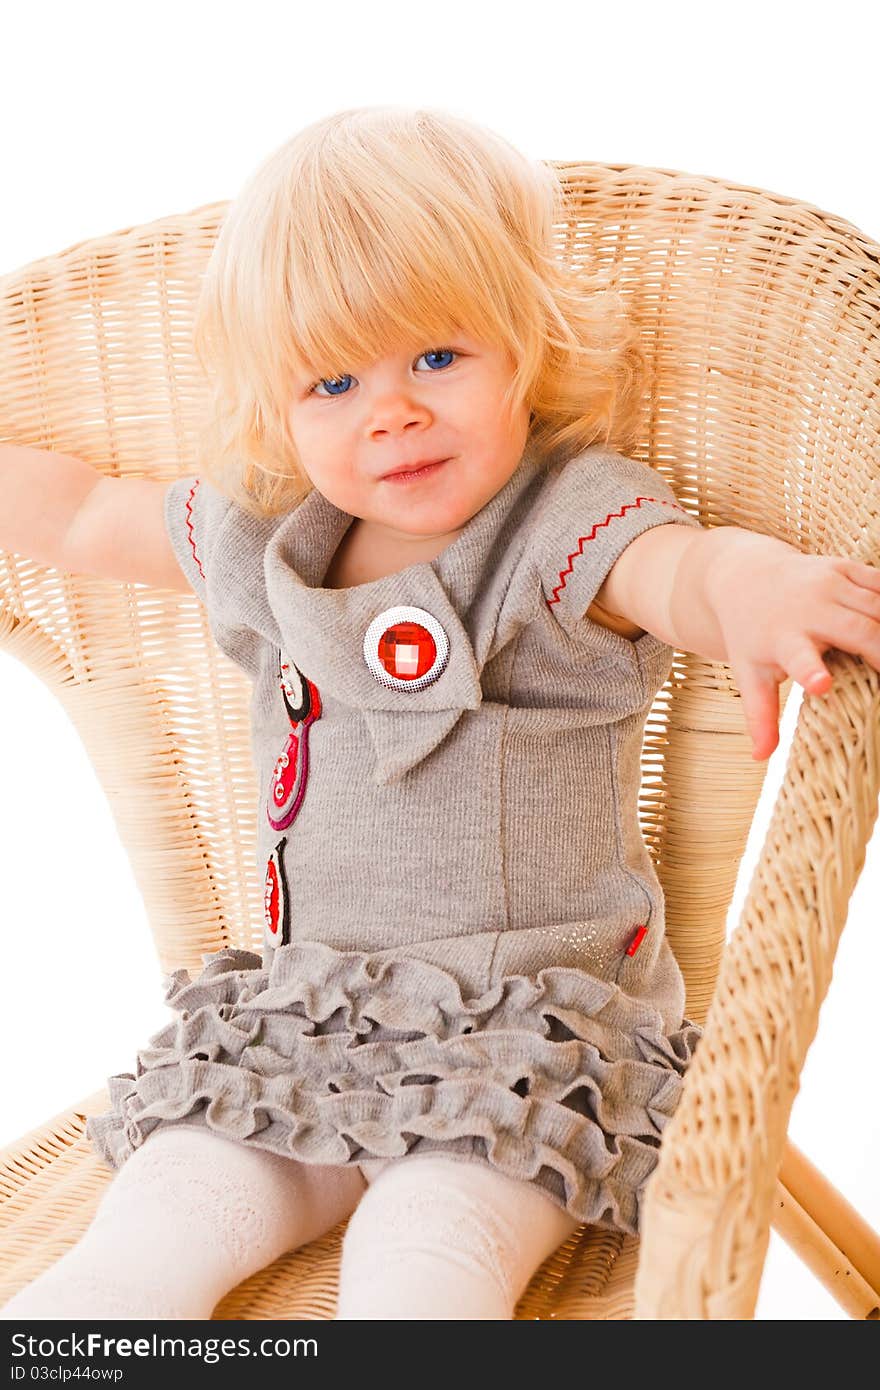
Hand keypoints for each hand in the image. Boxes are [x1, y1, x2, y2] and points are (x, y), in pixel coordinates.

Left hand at [707, 538, 879, 760]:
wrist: (744, 578)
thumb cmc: (751, 636)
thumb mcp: (749, 673)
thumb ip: (759, 715)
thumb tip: (761, 756)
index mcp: (783, 638)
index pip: (800, 657)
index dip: (812, 671)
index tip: (822, 685)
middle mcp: (808, 607)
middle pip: (861, 630)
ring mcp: (829, 582)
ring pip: (879, 606)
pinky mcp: (844, 567)